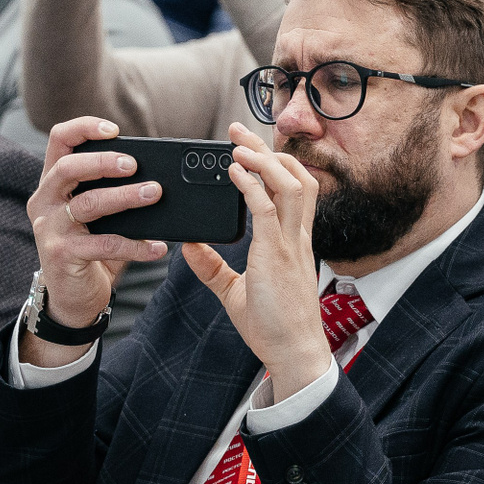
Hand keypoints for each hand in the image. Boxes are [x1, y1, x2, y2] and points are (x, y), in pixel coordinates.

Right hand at [21, 117, 167, 367]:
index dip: (84, 128)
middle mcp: (45, 202)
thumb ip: (113, 194)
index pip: (58, 140)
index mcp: (52, 184)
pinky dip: (135, 245)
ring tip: (154, 194)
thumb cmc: (89, 251)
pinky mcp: (62, 255)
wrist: (72, 300)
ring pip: (88, 204)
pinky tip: (158, 247)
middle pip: (68, 168)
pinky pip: (104, 245)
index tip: (114, 130)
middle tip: (135, 165)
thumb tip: (156, 178)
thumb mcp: (97, 217)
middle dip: (103, 161)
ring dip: (125, 197)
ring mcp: (49, 229)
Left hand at [183, 124, 327, 399]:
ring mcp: (290, 244)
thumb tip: (187, 245)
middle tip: (238, 131)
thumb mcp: (233, 291)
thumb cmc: (271, 326)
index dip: (275, 164)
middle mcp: (297, 236)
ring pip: (291, 183)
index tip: (250, 149)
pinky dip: (251, 185)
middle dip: (268, 149)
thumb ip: (212, 267)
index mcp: (292, 242)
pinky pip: (266, 209)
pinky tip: (233, 172)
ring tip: (238, 145)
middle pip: (294, 176)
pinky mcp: (277, 255)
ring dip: (264, 159)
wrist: (292, 352)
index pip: (291, 189)